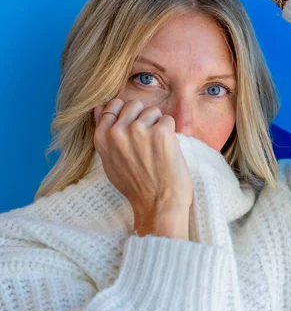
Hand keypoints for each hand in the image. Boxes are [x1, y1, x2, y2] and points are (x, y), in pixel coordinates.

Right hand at [93, 98, 192, 221]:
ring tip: (157, 150)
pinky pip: (168, 120)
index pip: (112, 105)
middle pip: (134, 104)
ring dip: (158, 126)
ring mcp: (139, 130)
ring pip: (152, 111)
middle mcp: (118, 132)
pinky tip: (167, 152)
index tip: (134, 131)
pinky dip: (171, 134)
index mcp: (102, 138)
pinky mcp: (161, 132)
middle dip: (143, 118)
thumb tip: (99, 107)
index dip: (127, 115)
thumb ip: (104, 135)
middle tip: (148, 143)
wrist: (158, 205)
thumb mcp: (110, 162)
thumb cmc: (136, 187)